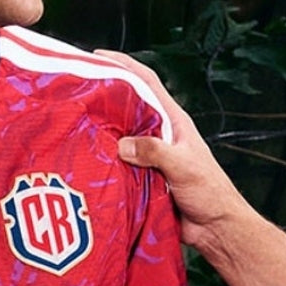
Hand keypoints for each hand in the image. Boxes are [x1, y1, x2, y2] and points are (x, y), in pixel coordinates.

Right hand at [92, 48, 249, 246]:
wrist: (215, 228)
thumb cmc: (209, 192)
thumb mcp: (184, 165)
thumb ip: (155, 151)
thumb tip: (122, 144)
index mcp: (173, 121)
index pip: (147, 82)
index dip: (124, 65)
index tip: (97, 56)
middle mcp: (159, 134)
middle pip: (127, 107)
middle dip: (103, 96)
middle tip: (73, 91)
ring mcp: (150, 156)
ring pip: (119, 136)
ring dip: (99, 131)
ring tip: (71, 124)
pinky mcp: (142, 178)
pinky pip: (117, 164)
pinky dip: (102, 161)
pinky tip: (82, 161)